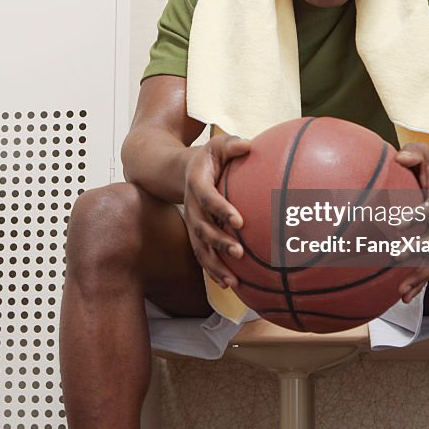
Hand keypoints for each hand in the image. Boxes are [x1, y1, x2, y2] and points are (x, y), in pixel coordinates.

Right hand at [182, 134, 251, 288]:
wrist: (179, 171)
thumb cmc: (207, 157)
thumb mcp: (217, 145)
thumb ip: (232, 144)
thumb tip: (249, 145)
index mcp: (197, 183)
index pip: (208, 198)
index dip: (221, 209)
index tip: (239, 221)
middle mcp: (191, 206)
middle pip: (202, 228)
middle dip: (219, 242)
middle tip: (238, 253)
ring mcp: (192, 223)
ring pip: (200, 247)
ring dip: (215, 265)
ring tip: (232, 281)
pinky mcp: (196, 235)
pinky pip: (203, 255)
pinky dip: (213, 271)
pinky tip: (229, 285)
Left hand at [394, 143, 428, 303]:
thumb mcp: (424, 151)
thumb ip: (414, 152)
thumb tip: (399, 157)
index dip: (419, 216)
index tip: (398, 223)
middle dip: (417, 250)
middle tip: (395, 255)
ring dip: (419, 277)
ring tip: (401, 292)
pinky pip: (428, 268)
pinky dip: (417, 284)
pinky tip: (402, 298)